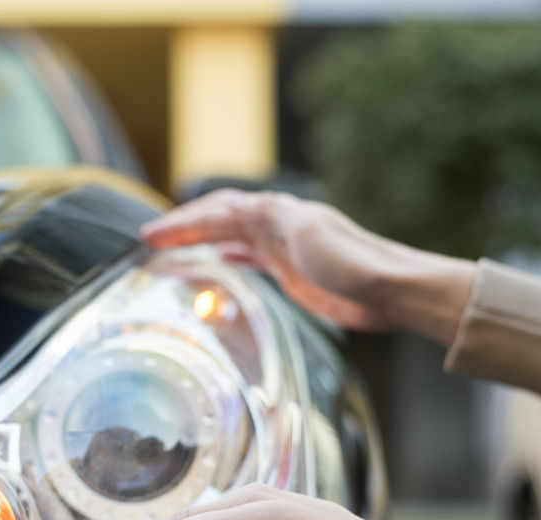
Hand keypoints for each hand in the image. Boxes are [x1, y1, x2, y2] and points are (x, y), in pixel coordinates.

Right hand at [141, 190, 475, 346]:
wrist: (391, 290)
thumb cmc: (354, 263)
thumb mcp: (309, 234)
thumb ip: (271, 219)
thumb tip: (231, 207)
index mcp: (277, 213)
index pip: (219, 211)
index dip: (183, 221)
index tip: (150, 234)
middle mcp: (276, 226)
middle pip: (219, 220)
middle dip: (183, 227)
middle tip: (149, 240)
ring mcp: (283, 248)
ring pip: (230, 238)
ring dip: (199, 240)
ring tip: (169, 249)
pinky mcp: (292, 272)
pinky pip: (248, 258)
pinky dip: (225, 258)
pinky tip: (214, 265)